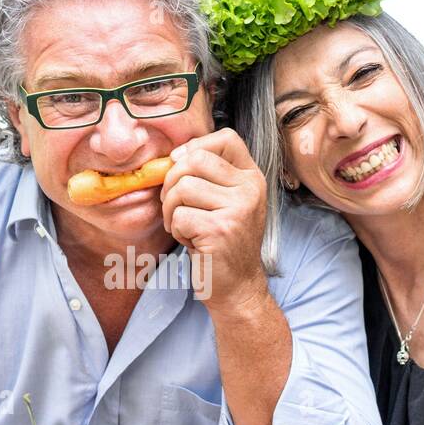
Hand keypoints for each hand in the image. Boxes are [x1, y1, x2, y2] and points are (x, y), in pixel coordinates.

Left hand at [160, 128, 267, 310]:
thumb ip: (209, 176)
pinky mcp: (220, 230)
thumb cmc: (223, 242)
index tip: (182, 166)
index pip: (226, 138)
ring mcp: (238, 209)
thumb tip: (174, 155)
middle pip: (194, 160)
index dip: (196, 146)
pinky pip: (179, 216)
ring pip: (182, 188)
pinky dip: (176, 231)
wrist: (237, 286)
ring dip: (171, 210)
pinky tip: (191, 241)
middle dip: (172, 182)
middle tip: (174, 206)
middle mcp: (250, 189)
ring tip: (185, 226)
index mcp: (252, 178)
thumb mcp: (226, 202)